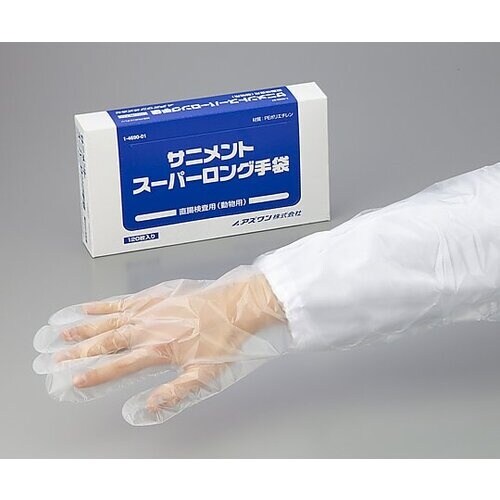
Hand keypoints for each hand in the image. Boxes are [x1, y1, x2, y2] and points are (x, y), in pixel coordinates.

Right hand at [33, 266, 289, 424]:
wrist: (237, 305)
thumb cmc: (224, 338)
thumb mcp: (204, 374)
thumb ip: (173, 391)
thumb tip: (148, 406)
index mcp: (157, 349)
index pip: (117, 365)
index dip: (94, 375)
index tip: (73, 380)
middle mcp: (148, 328)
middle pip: (106, 342)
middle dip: (79, 352)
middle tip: (55, 358)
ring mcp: (150, 309)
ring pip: (109, 320)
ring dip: (84, 328)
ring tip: (62, 333)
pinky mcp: (155, 296)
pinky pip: (122, 300)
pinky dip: (103, 305)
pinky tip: (90, 307)